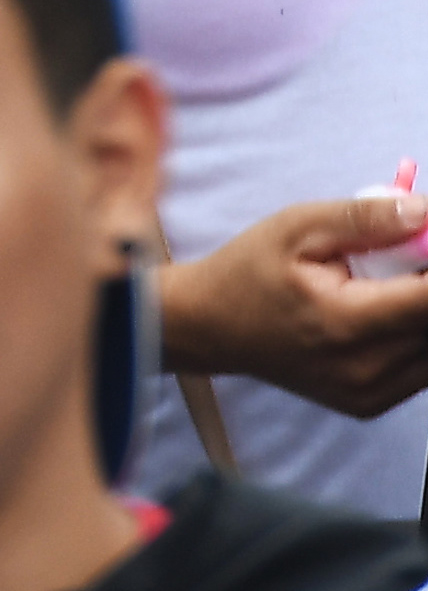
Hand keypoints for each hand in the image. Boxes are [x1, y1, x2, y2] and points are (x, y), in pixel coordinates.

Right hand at [161, 192, 427, 415]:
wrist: (211, 327)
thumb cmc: (250, 270)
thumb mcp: (296, 227)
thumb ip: (365, 219)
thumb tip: (426, 213)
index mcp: (346, 322)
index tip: (423, 243)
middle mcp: (367, 369)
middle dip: (424, 284)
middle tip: (398, 258)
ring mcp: (372, 394)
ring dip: (419, 311)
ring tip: (380, 287)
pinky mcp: (372, 404)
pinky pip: (420, 369)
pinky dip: (412, 335)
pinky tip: (380, 314)